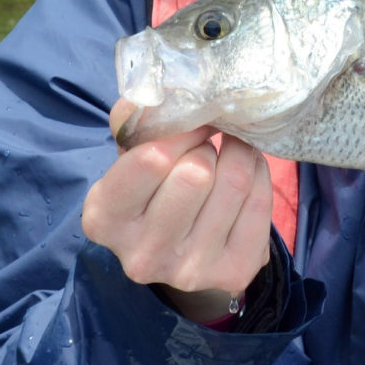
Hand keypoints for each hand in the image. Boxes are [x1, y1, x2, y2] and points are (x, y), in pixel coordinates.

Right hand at [82, 98, 272, 322]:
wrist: (180, 252)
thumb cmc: (152, 190)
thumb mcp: (130, 156)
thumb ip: (137, 122)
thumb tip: (162, 91)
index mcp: (104, 218)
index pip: (152, 158)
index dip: (181, 130)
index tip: (192, 122)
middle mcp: (142, 254)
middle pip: (197, 173)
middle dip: (208, 146)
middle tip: (208, 143)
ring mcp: (189, 270)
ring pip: (235, 182)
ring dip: (239, 153)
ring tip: (230, 152)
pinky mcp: (233, 273)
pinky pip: (260, 202)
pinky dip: (260, 175)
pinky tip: (247, 174)